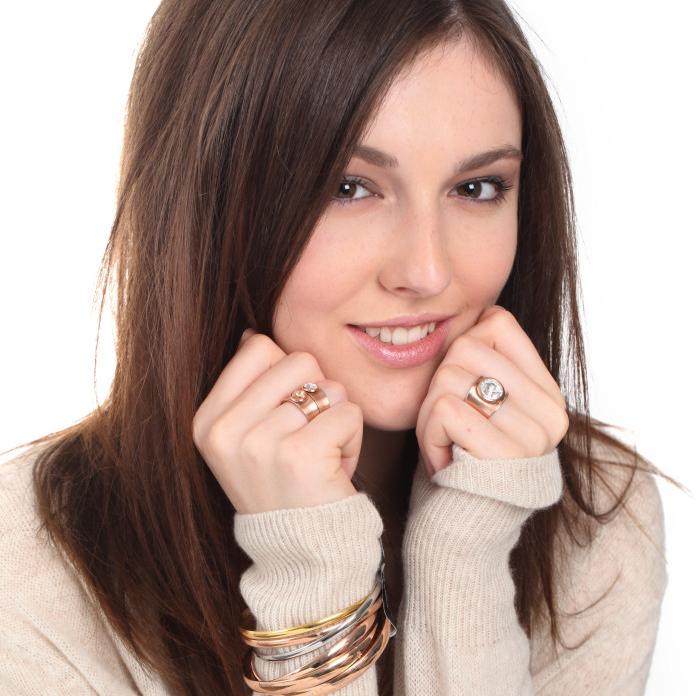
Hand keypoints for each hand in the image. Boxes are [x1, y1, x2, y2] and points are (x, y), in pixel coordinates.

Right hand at [192, 329, 362, 512]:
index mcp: (207, 419)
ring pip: (330, 387)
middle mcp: (225, 430)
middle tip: (308, 437)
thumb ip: (248, 386)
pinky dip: (353, 439)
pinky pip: (349, 412)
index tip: (284, 414)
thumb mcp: (246, 437)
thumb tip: (251, 335)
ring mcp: (259, 443)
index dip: (288, 374)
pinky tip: (334, 468)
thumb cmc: (283, 484)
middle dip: (318, 394)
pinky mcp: (299, 456)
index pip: (258, 347)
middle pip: (299, 360)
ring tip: (320, 455)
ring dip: (337, 420)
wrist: (301, 551)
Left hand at [415, 305, 568, 477]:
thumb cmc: (460, 462)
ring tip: (446, 446)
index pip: (497, 322)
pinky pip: (443, 408)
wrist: (459, 529)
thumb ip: (488, 365)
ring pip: (450, 374)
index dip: (460, 352)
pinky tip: (442, 463)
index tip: (463, 396)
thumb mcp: (480, 408)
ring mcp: (534, 433)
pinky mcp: (506, 452)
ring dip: (428, 414)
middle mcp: (551, 411)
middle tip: (447, 429)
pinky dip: (428, 435)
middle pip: (466, 346)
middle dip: (438, 386)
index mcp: (548, 394)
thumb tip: (484, 310)